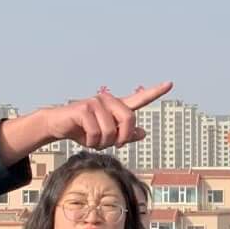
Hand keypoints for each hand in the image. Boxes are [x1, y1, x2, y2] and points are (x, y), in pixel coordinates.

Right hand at [1, 82, 171, 162]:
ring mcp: (96, 103)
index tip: (170, 84)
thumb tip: (143, 132)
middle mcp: (108, 101)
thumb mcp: (106, 136)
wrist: (59, 126)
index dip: (155, 92)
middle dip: (121, 137)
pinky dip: (91, 141)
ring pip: (111, 131)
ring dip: (102, 143)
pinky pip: (96, 132)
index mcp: (116, 107)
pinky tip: (84, 137)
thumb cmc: (84, 131)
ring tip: (93, 140)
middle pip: (129, 119)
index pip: (140, 99)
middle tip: (113, 145)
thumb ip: (125, 134)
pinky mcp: (84, 108)